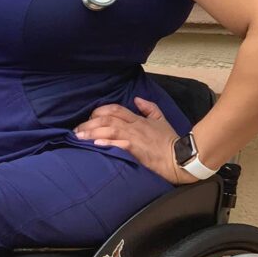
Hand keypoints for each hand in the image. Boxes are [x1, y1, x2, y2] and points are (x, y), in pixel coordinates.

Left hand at [73, 97, 198, 184]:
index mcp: (138, 119)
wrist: (181, 158)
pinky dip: (107, 143)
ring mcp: (135, 137)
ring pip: (110, 130)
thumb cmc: (170, 141)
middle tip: (76, 130)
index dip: (99, 112)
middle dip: (90, 123)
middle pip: (108, 119)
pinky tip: (96, 145)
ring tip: (79, 137)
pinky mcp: (137, 150)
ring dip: (92, 133)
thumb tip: (136, 98)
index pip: (115, 109)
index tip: (89, 118)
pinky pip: (120, 144)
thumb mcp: (161, 119)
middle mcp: (134, 126)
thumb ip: (149, 108)